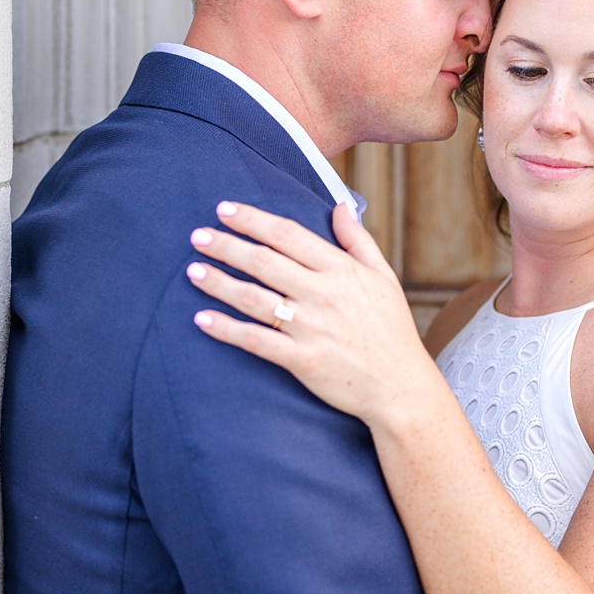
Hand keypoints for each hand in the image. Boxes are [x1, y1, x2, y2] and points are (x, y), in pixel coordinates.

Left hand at [186, 202, 444, 429]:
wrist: (401, 388)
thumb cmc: (391, 331)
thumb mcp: (383, 278)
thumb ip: (358, 241)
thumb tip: (341, 205)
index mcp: (341, 270)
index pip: (288, 235)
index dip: (252, 220)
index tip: (223, 209)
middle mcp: (323, 294)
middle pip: (264, 261)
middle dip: (226, 246)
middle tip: (197, 236)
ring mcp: (311, 328)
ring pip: (254, 298)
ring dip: (219, 283)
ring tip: (192, 270)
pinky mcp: (301, 360)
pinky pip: (255, 340)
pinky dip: (226, 329)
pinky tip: (201, 319)